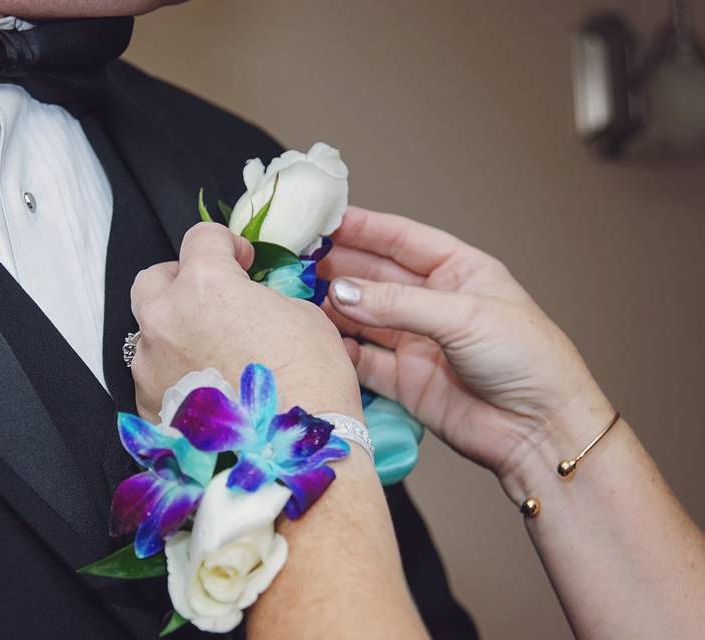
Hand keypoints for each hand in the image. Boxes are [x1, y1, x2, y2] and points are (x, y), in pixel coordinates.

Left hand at [129, 222, 361, 424]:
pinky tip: (210, 393)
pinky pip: (155, 376)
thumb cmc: (310, 381)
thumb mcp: (302, 316)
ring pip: (151, 333)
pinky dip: (177, 376)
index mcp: (203, 285)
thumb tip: (250, 300)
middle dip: (182, 282)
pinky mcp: (147, 406)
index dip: (226, 245)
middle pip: (154, 280)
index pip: (201, 238)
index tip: (242, 262)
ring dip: (177, 333)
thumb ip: (262, 297)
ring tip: (214, 356)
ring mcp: (149, 366)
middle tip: (215, 300)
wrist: (292, 457)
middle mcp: (164, 320)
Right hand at [320, 207, 612, 497]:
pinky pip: (363, 359)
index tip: (322, 220)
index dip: (363, 228)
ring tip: (296, 296)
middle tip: (296, 260)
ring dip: (333, 307)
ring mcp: (417, 341)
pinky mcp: (404, 381)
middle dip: (338, 266)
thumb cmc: (526, 359)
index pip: (401, 239)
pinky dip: (340, 349)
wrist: (540, 432)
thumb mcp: (463, 316)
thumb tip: (341, 291)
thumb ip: (398, 303)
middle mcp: (433, 302)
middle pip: (375, 276)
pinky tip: (318, 338)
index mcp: (458, 271)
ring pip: (364, 316)